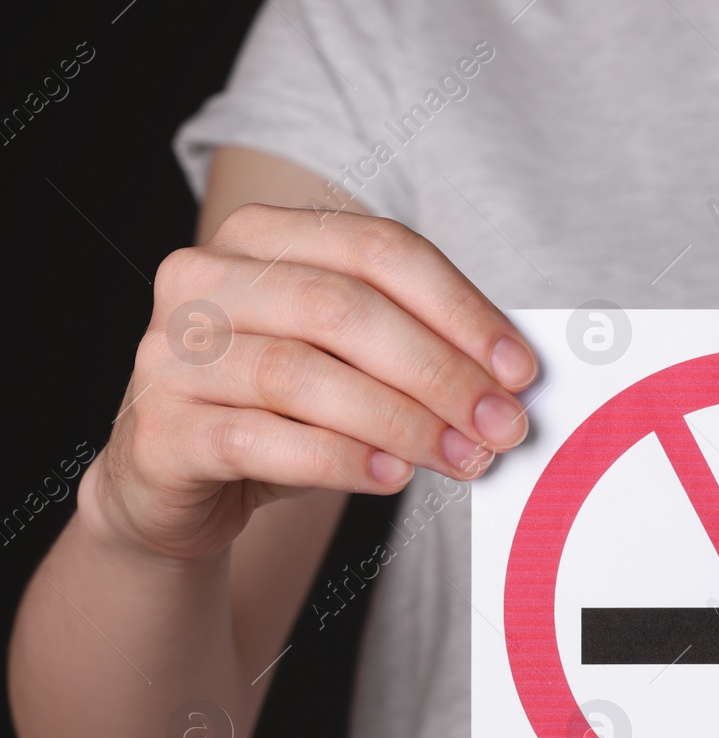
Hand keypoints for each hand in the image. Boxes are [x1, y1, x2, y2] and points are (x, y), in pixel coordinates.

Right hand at [83, 205, 537, 559]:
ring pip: (300, 375)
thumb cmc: (284, 410)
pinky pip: (259, 441)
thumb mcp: (353, 363)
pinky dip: (337, 460)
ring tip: (462, 458)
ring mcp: (172, 353)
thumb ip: (418, 350)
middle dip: (439, 371)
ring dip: (400, 421)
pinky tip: (391, 477)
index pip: (379, 249)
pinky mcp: (160, 431)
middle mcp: (205, 278)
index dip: (461, 308)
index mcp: (262, 235)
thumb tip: (510, 380)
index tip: (521, 369)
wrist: (179, 483)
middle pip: (342, 308)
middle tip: (502, 424)